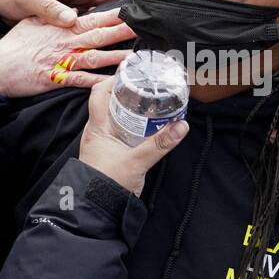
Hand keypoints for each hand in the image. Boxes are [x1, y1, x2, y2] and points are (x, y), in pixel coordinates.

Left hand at [0, 0, 131, 26]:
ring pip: (108, 2)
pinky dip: (107, 21)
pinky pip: (96, 14)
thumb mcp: (31, 0)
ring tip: (140, 23)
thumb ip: (51, 9)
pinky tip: (117, 32)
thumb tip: (72, 20)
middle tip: (151, 11)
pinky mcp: (73, 11)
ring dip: (122, 11)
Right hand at [0, 7, 134, 96]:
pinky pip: (81, 81)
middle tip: (142, 29)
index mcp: (62, 28)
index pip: (93, 19)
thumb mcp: (35, 23)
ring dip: (115, 57)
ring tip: (135, 57)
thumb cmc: (15, 45)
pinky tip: (112, 83)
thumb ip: (55, 17)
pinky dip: (97, 82)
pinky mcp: (57, 79)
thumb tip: (72, 13)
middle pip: (99, 35)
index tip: (132, 13)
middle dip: (122, 32)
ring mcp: (63, 62)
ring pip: (94, 58)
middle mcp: (66, 43)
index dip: (114, 16)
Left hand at [78, 78, 188, 194]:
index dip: (114, 78)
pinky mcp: (113, 152)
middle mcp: (99, 131)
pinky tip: (150, 124)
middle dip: (129, 90)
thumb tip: (181, 126)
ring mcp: (105, 141)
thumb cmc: (106, 186)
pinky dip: (135, 123)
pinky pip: (123, 130)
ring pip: (118, 116)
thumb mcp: (137, 163)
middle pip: (111, 101)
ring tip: (153, 99)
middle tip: (149, 83)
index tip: (132, 68)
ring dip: (132, 107)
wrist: (97, 210)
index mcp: (97, 128)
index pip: (100, 93)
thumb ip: (159, 144)